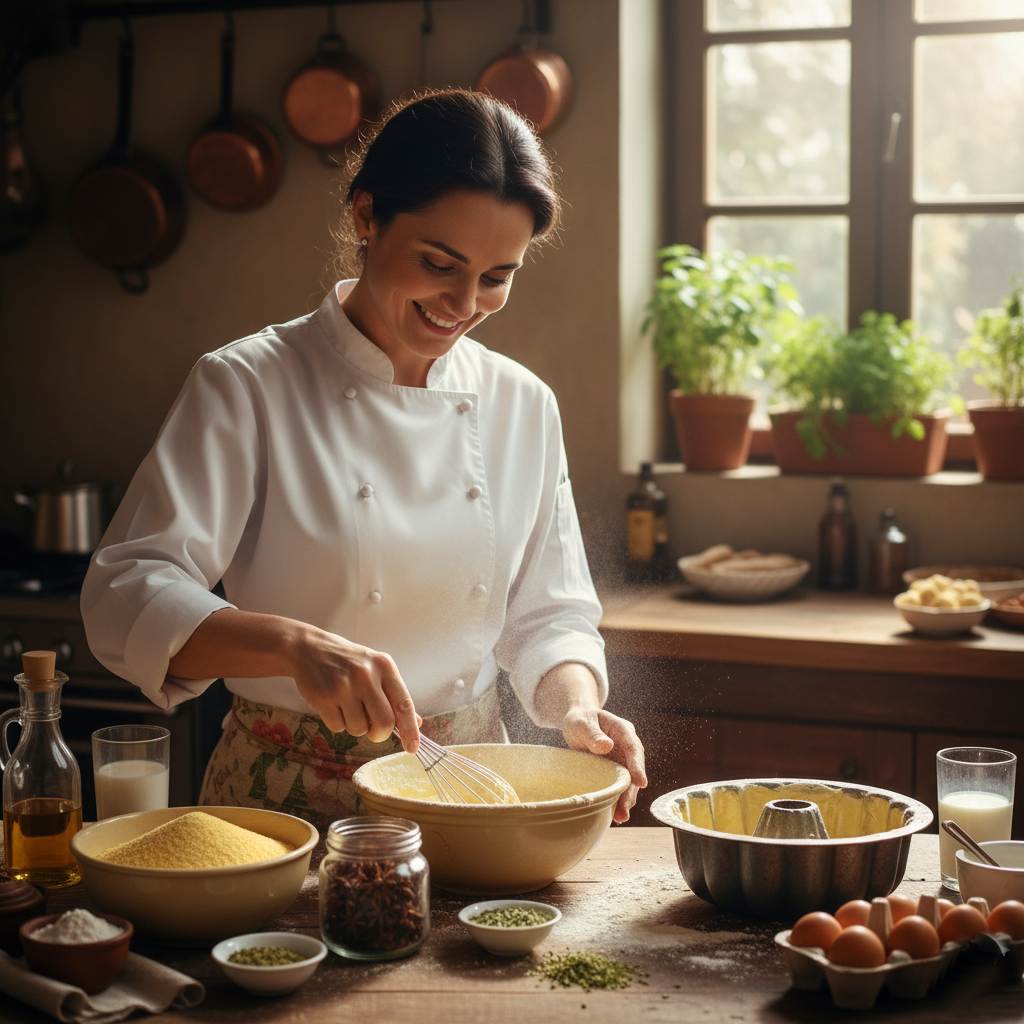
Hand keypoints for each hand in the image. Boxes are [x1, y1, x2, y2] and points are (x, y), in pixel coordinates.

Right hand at [289, 625, 421, 750]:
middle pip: (384, 722)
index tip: (412, 747)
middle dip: (379, 734)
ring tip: (348, 707)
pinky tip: (333, 705)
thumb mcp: (376, 670)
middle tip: (373, 730)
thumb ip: (395, 696)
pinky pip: (338, 727)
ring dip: (355, 726)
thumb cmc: (349, 662)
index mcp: (385, 667)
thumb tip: (415, 723)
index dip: (410, 729)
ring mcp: (344, 686)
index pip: (404, 704)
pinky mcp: (324, 697)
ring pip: (359, 729)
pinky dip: (337, 723)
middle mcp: (366, 675)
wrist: (310, 649)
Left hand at [560, 707, 646, 823]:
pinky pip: (616, 786)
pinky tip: (612, 813)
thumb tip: (607, 746)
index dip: (638, 766)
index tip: (641, 783)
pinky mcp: (612, 771)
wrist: (576, 723)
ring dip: (624, 799)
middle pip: (632, 771)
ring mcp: (620, 761)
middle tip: (626, 809)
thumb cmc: (580, 719)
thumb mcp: (582, 722)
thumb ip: (593, 734)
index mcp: (623, 731)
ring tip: (620, 817)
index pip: (634, 749)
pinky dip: (615, 799)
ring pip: (626, 782)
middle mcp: (626, 748)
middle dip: (631, 791)